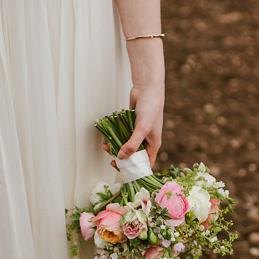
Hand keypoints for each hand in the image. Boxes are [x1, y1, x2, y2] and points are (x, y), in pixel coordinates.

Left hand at [103, 38, 163, 168]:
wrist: (147, 89)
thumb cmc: (150, 109)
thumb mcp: (142, 129)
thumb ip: (132, 145)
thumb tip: (121, 158)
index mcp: (153, 145)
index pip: (145, 164)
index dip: (135, 170)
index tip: (122, 170)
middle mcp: (146, 141)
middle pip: (133, 156)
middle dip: (121, 157)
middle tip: (110, 158)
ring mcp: (137, 133)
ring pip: (124, 145)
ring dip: (114, 146)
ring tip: (105, 145)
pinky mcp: (130, 125)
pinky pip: (120, 134)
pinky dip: (113, 136)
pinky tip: (106, 136)